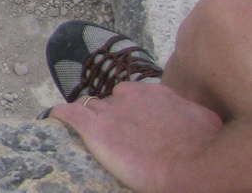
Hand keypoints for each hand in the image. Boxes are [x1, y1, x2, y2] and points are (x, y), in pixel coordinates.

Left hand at [52, 81, 225, 192]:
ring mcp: (110, 110)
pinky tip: (55, 117)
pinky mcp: (94, 128)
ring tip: (92, 136)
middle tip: (120, 138)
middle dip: (112, 116)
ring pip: (90, 107)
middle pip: (110, 102)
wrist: (192, 164)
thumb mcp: (201, 120)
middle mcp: (128, 96)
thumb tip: (189, 120)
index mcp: (154, 94)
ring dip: (91, 120)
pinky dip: (61, 115)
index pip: (132, 97)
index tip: (135, 126)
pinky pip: (68, 113)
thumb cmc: (203, 146)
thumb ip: (185, 113)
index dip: (131, 112)